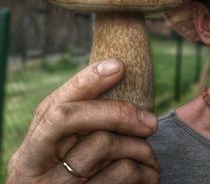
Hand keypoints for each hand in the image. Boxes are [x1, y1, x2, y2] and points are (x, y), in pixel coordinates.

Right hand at [7, 59, 159, 183]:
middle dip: (117, 110)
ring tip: (150, 156)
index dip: (85, 82)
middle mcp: (34, 170)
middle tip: (150, 121)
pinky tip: (149, 176)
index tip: (118, 66)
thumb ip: (78, 132)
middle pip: (72, 119)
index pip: (53, 107)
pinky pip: (121, 175)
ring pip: (103, 144)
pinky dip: (144, 171)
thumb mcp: (62, 161)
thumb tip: (116, 83)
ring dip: (139, 146)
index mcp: (30, 152)